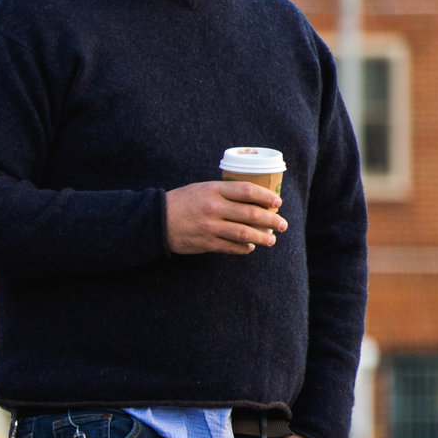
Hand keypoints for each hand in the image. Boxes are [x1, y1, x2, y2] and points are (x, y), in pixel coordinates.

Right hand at [165, 181, 287, 254]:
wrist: (155, 220)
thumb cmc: (182, 202)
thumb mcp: (202, 189)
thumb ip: (224, 192)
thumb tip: (253, 199)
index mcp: (213, 190)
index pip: (247, 190)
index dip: (266, 197)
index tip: (277, 202)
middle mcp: (213, 208)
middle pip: (251, 214)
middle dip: (272, 220)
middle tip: (283, 224)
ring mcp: (210, 227)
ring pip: (244, 233)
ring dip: (262, 238)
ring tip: (271, 240)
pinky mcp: (205, 243)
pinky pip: (231, 247)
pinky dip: (244, 248)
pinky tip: (250, 247)